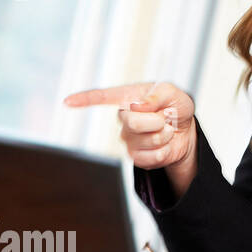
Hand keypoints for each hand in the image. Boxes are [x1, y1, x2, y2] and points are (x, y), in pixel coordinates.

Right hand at [63, 81, 197, 193]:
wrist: (185, 131)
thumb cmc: (175, 107)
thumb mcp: (173, 93)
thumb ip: (158, 95)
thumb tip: (136, 106)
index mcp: (128, 98)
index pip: (103, 97)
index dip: (84, 99)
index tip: (66, 102)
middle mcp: (124, 119)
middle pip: (131, 122)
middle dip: (155, 121)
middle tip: (166, 117)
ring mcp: (128, 140)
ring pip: (145, 140)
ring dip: (164, 135)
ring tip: (167, 129)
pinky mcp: (136, 157)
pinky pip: (150, 157)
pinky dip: (165, 151)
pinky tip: (164, 144)